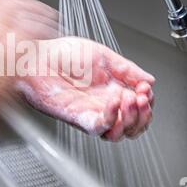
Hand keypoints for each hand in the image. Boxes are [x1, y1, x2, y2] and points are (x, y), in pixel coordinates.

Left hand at [16, 37, 154, 141]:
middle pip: (133, 125)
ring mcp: (92, 113)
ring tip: (131, 101)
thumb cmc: (61, 54)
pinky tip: (114, 102)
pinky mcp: (78, 118)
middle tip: (142, 98)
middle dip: (143, 114)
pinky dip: (112, 119)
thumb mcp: (103, 55)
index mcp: (111, 89)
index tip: (146, 89)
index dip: (147, 102)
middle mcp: (103, 104)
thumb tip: (149, 80)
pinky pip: (100, 128)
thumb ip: (127, 69)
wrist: (37, 57)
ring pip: (120, 133)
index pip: (138, 107)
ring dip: (131, 119)